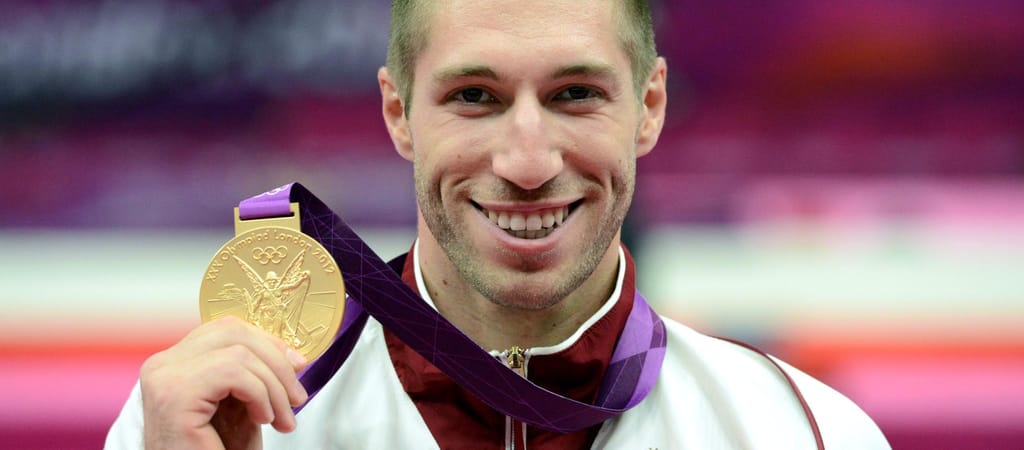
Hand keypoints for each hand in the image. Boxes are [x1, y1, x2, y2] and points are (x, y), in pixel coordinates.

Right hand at [140, 317, 308, 449]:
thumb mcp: (240, 404)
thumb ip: (254, 375)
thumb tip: (290, 355)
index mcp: (175, 363)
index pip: (226, 329)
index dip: (267, 342)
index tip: (296, 365)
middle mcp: (162, 366)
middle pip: (233, 332)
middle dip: (277, 362)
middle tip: (296, 397)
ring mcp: (164, 377)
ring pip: (239, 352)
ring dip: (274, 387)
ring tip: (281, 418)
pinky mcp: (174, 395)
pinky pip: (233, 372)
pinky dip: (259, 394)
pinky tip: (262, 419)